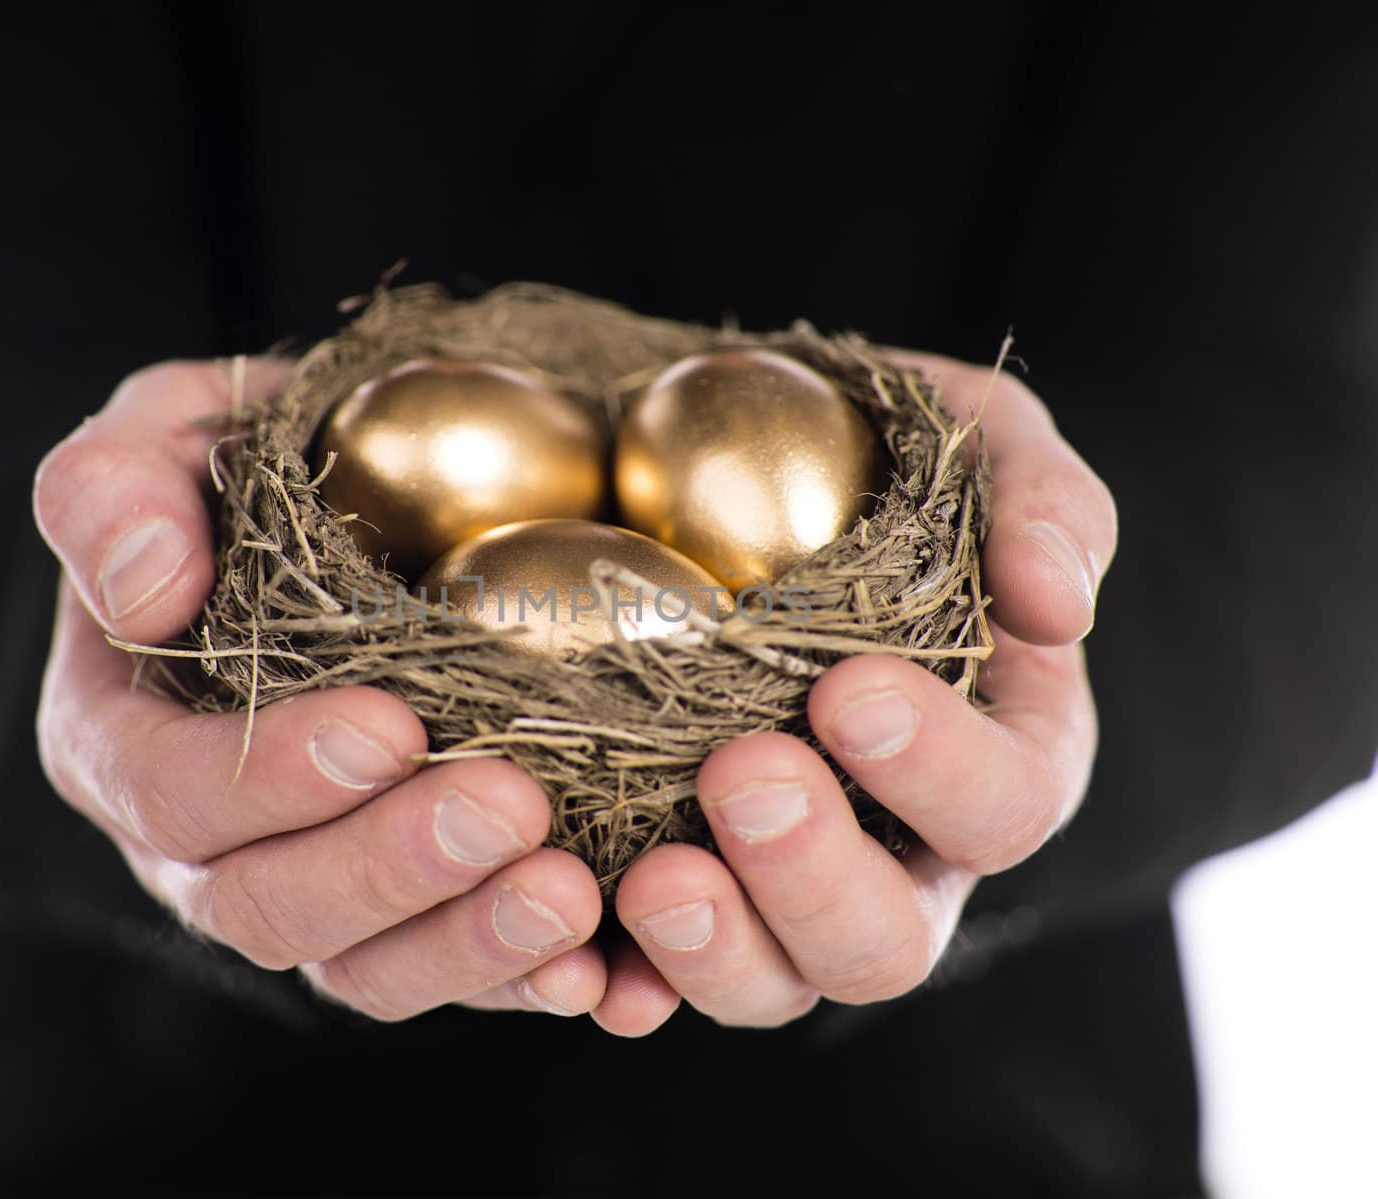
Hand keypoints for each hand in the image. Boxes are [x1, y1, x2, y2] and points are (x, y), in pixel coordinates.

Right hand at [33, 360, 605, 1020]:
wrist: (344, 522)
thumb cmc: (244, 475)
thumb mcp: (161, 437)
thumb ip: (113, 489)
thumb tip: (144, 588)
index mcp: (122, 744)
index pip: (171, 790)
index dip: (270, 778)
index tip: (388, 727)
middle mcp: (200, 851)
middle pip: (269, 908)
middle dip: (390, 868)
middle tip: (508, 806)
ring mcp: (306, 897)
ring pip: (362, 970)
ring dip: (468, 942)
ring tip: (571, 893)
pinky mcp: (403, 923)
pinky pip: (451, 981)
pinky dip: (523, 983)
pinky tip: (603, 968)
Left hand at [595, 353, 1116, 1034]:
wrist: (713, 464)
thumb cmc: (868, 455)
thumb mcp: (973, 437)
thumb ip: (1040, 501)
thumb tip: (1056, 607)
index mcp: (997, 756)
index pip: (1005, 802)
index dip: (940, 769)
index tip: (847, 691)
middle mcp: (900, 852)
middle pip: (890, 939)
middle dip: (817, 874)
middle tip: (740, 775)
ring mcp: (781, 890)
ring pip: (775, 982)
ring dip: (719, 950)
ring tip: (651, 880)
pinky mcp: (677, 893)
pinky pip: (652, 974)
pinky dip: (620, 980)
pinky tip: (574, 963)